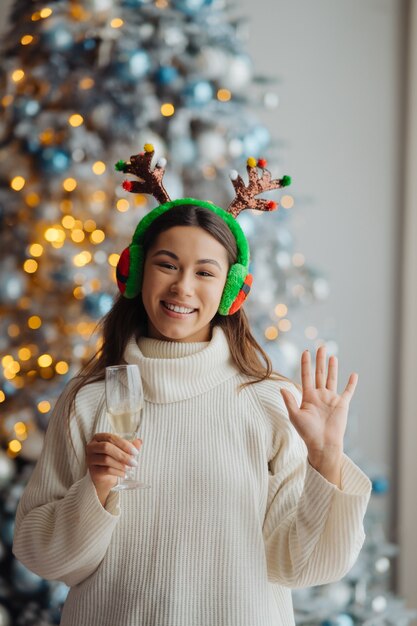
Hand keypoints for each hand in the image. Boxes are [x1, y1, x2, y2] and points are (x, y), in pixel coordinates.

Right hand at [86, 433, 141, 503]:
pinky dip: (118, 472)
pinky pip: (106, 470)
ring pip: (106, 459)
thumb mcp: (123, 452)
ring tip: (130, 468)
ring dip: (121, 465)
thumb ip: (130, 446)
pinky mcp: (92, 471)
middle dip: (123, 455)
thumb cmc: (113, 461)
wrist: (105, 478)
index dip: (124, 444)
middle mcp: (91, 447)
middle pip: (106, 447)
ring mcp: (90, 459)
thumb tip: (139, 441)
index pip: (111, 437)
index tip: (135, 452)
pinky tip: (124, 474)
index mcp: (99, 438)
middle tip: (134, 462)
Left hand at [280, 346, 357, 483]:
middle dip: (320, 360)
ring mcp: (331, 399)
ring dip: (332, 367)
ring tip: (332, 356)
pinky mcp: (342, 405)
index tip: (305, 352)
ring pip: (332, 379)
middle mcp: (320, 395)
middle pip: (320, 373)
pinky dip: (351, 383)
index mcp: (308, 396)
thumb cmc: (307, 433)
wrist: (323, 445)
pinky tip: (353, 374)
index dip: (306, 364)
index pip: (306, 375)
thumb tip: (281, 387)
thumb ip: (289, 401)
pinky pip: (348, 391)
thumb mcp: (295, 416)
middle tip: (321, 346)